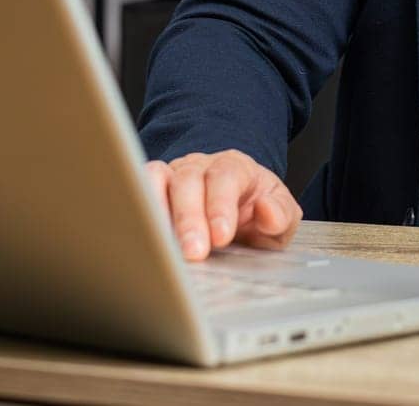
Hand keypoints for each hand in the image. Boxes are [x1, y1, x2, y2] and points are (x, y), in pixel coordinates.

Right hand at [145, 150, 302, 260]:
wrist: (239, 210)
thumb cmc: (256, 214)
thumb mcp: (281, 218)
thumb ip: (280, 215)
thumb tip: (267, 211)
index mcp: (235, 167)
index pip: (225, 176)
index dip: (221, 205)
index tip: (221, 236)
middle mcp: (200, 166)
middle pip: (188, 179)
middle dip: (189, 218)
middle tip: (193, 252)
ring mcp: (172, 175)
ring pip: (156, 180)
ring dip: (159, 215)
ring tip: (164, 248)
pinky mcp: (150, 190)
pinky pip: (136, 191)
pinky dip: (137, 211)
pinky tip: (143, 239)